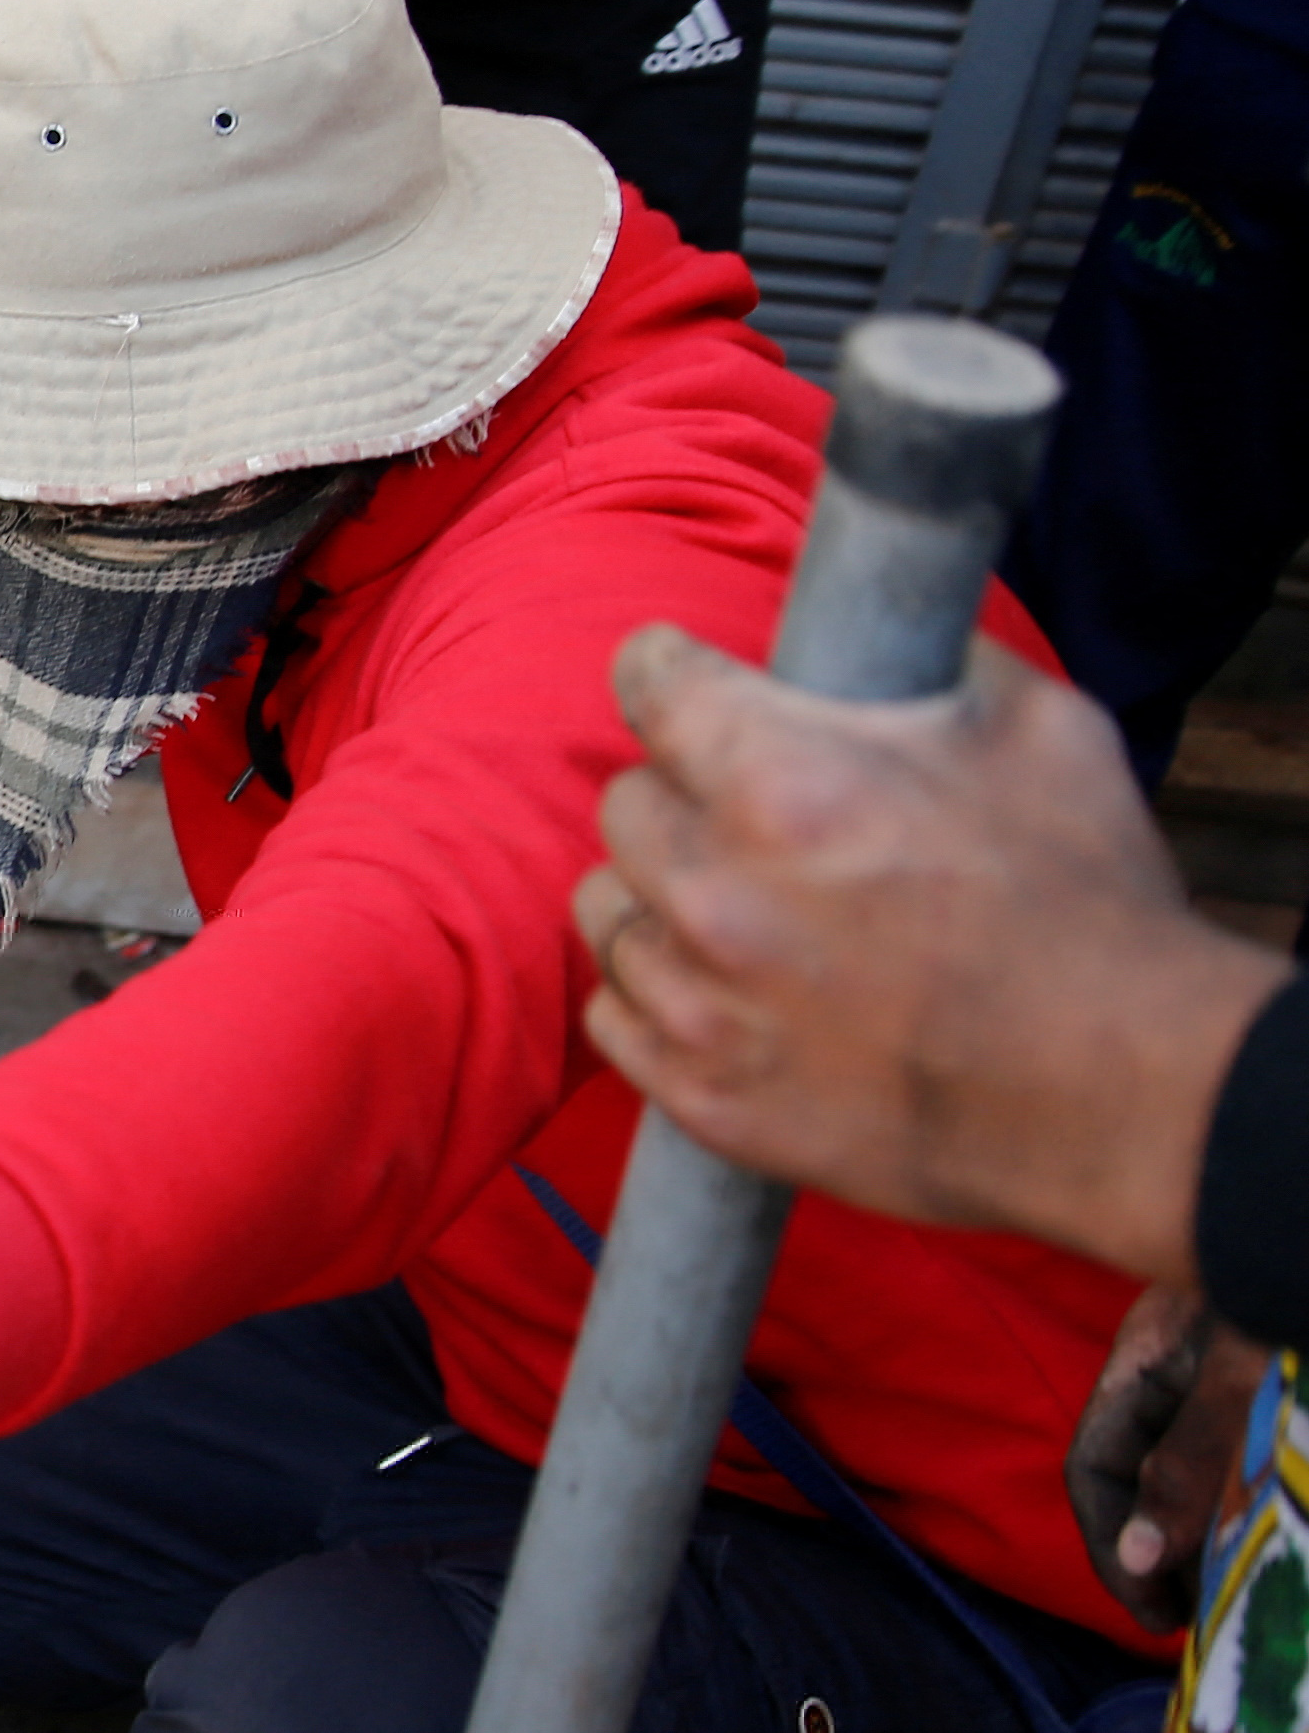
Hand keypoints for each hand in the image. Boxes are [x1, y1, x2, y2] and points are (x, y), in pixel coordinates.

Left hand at [573, 626, 1287, 1287]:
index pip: (648, 681)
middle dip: (683, 797)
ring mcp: (701, 1002)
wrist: (1126, 1098)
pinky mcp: (702, 1096)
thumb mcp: (1041, 733)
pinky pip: (612, 1017)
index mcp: (781, 783)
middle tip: (749, 818)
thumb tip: (881, 634)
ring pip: (606, 909)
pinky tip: (721, 990)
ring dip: (659, 899)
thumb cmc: (1089, 911)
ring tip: (737, 909)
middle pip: (625, 802)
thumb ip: (935, 665)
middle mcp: (716, 889)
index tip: (681, 681)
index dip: (668, 671)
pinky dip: (655, 997)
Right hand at [1067, 1279, 1271, 1631]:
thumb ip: (1190, 1462)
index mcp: (1140, 1363)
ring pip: (1192, 1470)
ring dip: (1206, 1532)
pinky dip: (1243, 1500)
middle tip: (1201, 1615)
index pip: (1092, 1469)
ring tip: (1238, 1584)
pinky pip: (1239, 1458)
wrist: (1302, 1221)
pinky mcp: (1261, 1385)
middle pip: (1136, 1475)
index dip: (1113, 1546)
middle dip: (1159, 1551)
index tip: (1158, 1615)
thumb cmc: (1278, 1276)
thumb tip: (1137, 1556)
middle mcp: (1170, 1373)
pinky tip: (1267, 1523)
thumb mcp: (1241, 1379)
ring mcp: (1219, 1375)